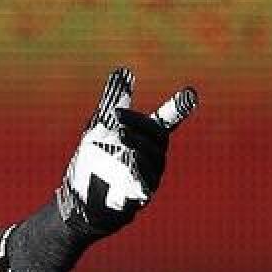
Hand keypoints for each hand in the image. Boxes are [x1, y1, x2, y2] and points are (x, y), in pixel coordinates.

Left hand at [56, 68, 196, 235]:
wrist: (81, 200)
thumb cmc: (95, 162)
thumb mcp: (98, 129)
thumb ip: (110, 103)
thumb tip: (121, 71)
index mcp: (145, 141)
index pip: (165, 122)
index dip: (178, 108)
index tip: (190, 93)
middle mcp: (153, 159)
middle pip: (158, 138)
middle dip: (140, 124)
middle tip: (117, 114)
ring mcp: (149, 179)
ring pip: (154, 160)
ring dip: (137, 144)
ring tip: (120, 134)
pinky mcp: (139, 198)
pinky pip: (146, 184)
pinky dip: (138, 172)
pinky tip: (126, 162)